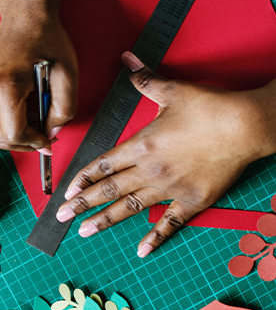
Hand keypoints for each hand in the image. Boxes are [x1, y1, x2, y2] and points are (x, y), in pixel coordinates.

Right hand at [0, 11, 77, 153]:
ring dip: (14, 132)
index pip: (13, 135)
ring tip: (33, 116)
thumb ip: (64, 111)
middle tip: (43, 133)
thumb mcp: (67, 76)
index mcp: (4, 87)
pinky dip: (5, 121)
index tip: (47, 142)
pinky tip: (21, 107)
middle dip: (24, 142)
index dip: (33, 144)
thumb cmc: (46, 40)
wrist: (25, 17)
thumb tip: (50, 135)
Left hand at [56, 52, 275, 256]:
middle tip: (61, 217)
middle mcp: (150, 169)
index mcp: (141, 144)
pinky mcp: (193, 199)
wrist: (247, 126)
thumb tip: (127, 58)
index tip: (66, 190)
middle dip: (82, 204)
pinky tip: (140, 250)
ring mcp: (170, 187)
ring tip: (85, 231)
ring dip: (105, 220)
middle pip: (108, 189)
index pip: (102, 165)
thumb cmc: (210, 107)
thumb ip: (144, 78)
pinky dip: (155, 237)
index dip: (81, 178)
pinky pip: (169, 223)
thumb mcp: (172, 90)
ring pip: (130, 207)